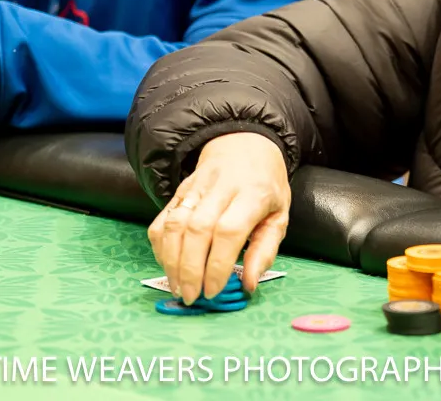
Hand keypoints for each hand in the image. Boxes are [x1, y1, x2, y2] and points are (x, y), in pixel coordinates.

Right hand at [148, 132, 289, 304]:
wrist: (245, 144)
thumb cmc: (266, 185)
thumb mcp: (279, 214)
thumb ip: (265, 250)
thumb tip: (249, 284)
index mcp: (254, 193)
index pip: (229, 230)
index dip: (218, 264)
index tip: (213, 290)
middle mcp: (222, 187)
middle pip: (197, 229)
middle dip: (191, 269)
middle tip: (191, 296)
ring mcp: (196, 187)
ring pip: (174, 225)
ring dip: (172, 262)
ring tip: (179, 286)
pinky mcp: (178, 191)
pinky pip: (161, 221)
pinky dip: (160, 248)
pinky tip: (170, 266)